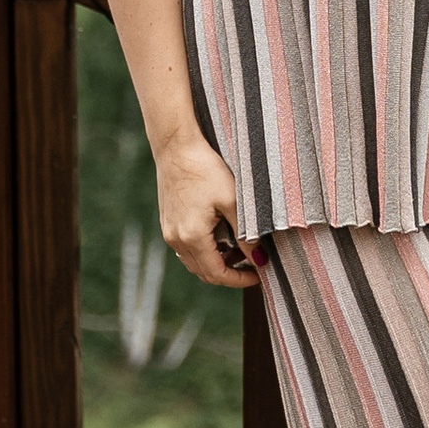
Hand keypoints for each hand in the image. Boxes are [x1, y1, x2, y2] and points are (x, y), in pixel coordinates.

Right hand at [154, 134, 259, 290]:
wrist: (176, 148)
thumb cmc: (206, 169)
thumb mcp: (233, 201)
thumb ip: (246, 234)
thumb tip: (259, 259)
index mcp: (192, 237)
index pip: (217, 274)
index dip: (240, 279)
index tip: (259, 274)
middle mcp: (176, 240)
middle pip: (204, 273)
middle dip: (230, 273)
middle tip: (254, 263)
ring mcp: (169, 232)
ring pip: (195, 262)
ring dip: (217, 263)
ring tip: (241, 250)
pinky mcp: (168, 223)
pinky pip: (187, 249)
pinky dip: (205, 251)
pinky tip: (222, 238)